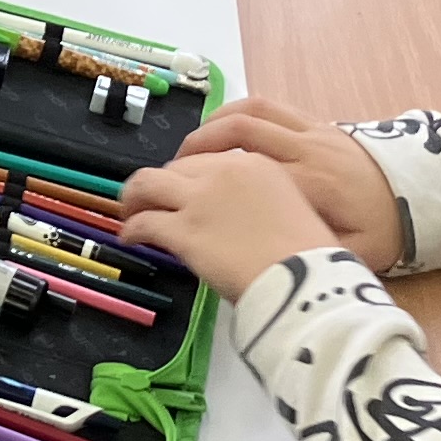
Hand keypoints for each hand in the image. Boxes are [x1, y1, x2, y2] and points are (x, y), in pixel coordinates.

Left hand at [114, 150, 344, 304]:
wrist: (307, 281)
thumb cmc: (310, 255)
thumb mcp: (293, 208)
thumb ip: (262, 200)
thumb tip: (240, 215)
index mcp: (256, 164)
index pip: (207, 159)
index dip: (188, 174)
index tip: (183, 189)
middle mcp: (224, 172)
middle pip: (176, 167)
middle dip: (161, 184)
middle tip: (153, 202)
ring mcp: (200, 200)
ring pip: (148, 183)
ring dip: (135, 197)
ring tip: (130, 212)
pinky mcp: (183, 231)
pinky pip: (145, 223)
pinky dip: (132, 229)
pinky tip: (131, 239)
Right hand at [162, 97, 400, 261]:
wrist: (422, 196)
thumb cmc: (384, 230)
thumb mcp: (353, 256)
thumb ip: (311, 254)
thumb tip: (270, 259)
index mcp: (312, 184)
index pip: (248, 174)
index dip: (208, 182)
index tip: (182, 196)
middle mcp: (308, 149)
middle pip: (242, 130)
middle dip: (200, 144)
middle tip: (174, 167)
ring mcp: (314, 131)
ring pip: (253, 110)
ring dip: (215, 122)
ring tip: (191, 146)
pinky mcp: (320, 124)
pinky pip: (271, 106)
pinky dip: (239, 112)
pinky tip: (221, 130)